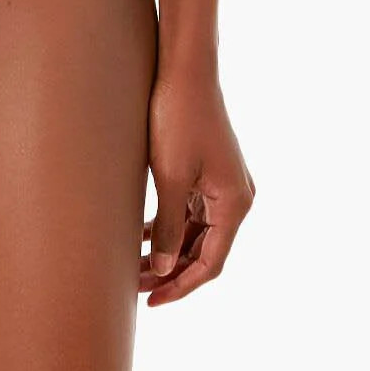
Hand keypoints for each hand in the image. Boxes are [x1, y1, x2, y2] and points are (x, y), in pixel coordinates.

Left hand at [139, 68, 254, 307]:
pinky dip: (170, 226)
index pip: (211, 262)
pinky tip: (142, 236)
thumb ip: (171, 227)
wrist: (185, 69)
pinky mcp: (207, 172)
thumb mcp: (171, 177)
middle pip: (204, 250)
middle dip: (172, 271)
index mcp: (235, 204)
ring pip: (195, 232)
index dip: (181, 286)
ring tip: (134, 266)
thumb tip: (165, 269)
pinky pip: (190, 211)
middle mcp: (235, 198)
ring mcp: (222, 184)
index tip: (152, 301)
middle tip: (136, 287)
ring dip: (169, 250)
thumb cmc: (179, 118)